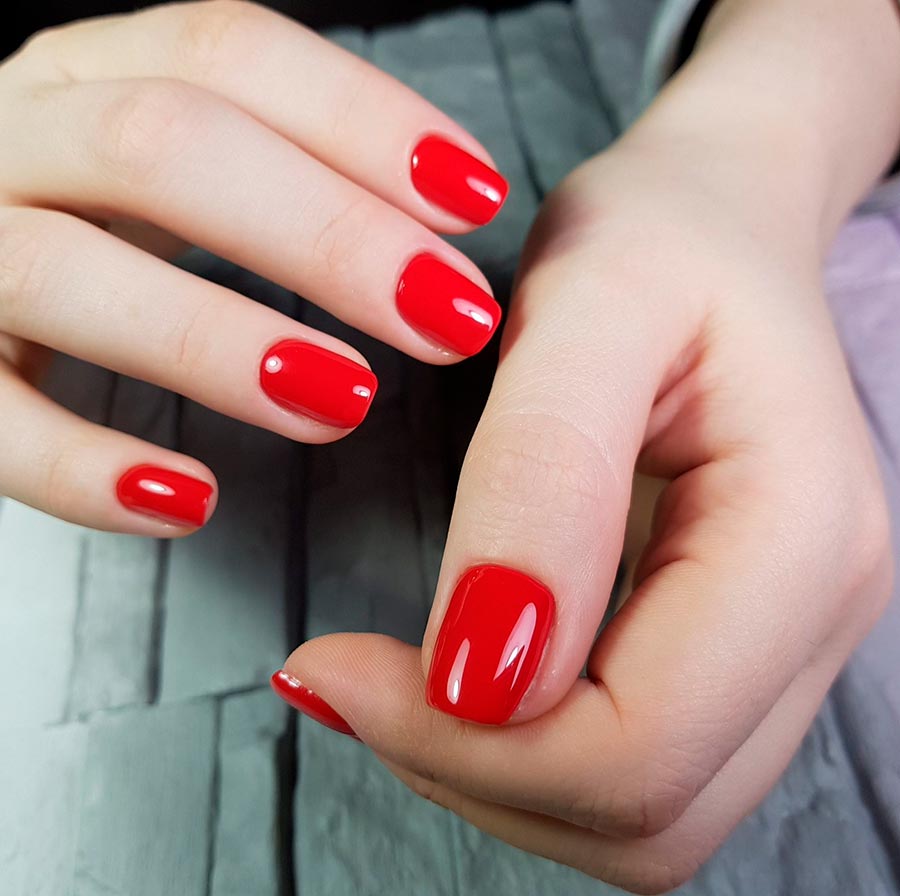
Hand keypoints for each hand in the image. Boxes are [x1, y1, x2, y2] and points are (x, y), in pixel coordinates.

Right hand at [0, 0, 505, 533]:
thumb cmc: (95, 226)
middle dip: (327, 233)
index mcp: (86, 77)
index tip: (475, 200)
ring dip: (217, 341)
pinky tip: (192, 501)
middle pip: (160, 146)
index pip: (226, 55)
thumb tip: (439, 235)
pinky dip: (86, 468)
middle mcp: (8, 140)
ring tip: (347, 401)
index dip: (362, 120)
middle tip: (450, 316)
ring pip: (65, 272)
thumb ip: (281, 175)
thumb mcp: (174, 171)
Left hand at [276, 117, 893, 891]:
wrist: (720, 222)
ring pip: (642, 822)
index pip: (642, 743)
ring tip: (392, 682)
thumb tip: (483, 675)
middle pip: (646, 812)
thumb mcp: (591, 304)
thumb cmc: (662, 236)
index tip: (335, 664)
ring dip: (495, 779)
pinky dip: (526, 759)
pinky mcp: (732, 648)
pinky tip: (455, 680)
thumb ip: (541, 481)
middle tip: (349, 679)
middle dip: (473, 772)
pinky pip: (635, 774)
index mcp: (800, 535)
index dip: (470, 741)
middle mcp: (816, 617)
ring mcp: (782, 645)